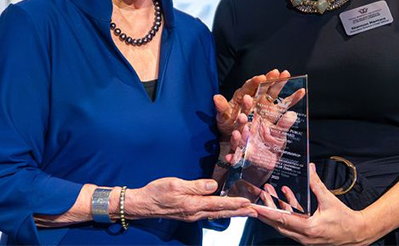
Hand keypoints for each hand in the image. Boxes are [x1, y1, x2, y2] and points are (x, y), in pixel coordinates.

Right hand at [129, 177, 255, 221]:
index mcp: (193, 205)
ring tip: (246, 211)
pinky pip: (210, 213)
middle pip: (222, 212)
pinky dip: (222, 211)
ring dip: (233, 212)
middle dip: (239, 212)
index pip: (219, 204)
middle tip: (255, 211)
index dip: (235, 203)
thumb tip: (213, 186)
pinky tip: (226, 209)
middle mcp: (195, 212)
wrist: (143, 204)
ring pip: (217, 213)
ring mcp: (193, 215)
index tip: (248, 203)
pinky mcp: (190, 213)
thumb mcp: (175, 184)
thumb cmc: (156, 192)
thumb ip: (195, 186)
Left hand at [214, 69, 289, 136]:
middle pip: (263, 86)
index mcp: (242, 96)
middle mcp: (255, 98)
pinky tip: (302, 91)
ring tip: (287, 74)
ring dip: (280, 84)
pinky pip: (284, 106)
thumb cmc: (227, 126)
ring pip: (274, 93)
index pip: (249, 87)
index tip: (260, 78)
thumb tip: (215, 97)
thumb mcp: (222, 118)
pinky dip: (293, 99)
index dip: (254, 82)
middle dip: (270, 79)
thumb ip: (221, 108)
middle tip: (277, 71)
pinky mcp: (272, 115)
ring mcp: (264, 105)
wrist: (236, 140)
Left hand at [253, 163, 374, 245]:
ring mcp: (305, 238)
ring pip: (283, 225)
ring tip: (268, 194)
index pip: (282, 219)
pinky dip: (286, 213)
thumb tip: (310, 170)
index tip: (255, 207)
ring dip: (275, 210)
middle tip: (255, 199)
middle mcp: (304, 236)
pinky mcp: (307, 237)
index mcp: (308, 228)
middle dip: (266, 211)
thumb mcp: (329, 200)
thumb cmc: (345, 220)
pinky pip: (292, 225)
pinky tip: (285, 199)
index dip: (267, 212)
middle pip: (278, 224)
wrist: (357, 233)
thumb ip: (317, 185)